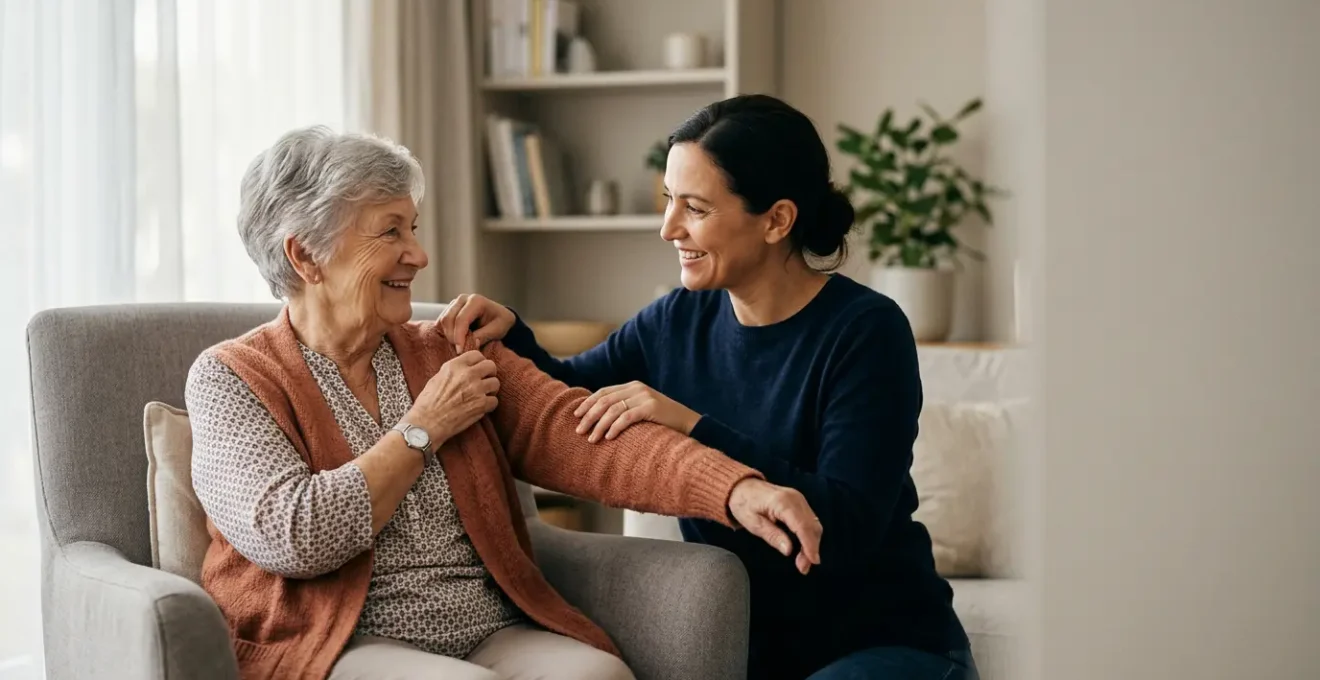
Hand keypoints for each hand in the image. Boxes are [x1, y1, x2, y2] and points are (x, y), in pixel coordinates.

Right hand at [405, 350, 498, 443]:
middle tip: (484, 381)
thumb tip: (465, 367)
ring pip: (496, 383)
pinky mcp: (481, 405)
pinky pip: (495, 401)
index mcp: (455, 366)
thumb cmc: (428, 403)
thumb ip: (453, 370)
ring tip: (483, 395)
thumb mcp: (437, 378)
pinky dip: (489, 405)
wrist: (426, 423)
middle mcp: (467, 375)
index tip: (478, 369)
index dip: (479, 362)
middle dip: (489, 373)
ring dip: (491, 390)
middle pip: (490, 366)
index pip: (477, 354)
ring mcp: (476, 389)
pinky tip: (481, 407)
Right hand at [438, 294, 515, 352]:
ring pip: (443, 320)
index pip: (461, 319)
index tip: (460, 351)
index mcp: (476, 301)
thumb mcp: (498, 329)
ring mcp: (455, 303)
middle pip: (448, 319)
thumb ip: (485, 335)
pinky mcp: (450, 310)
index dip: (458, 336)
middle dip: (452, 337)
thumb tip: (471, 342)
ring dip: (448, 335)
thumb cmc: (501, 322)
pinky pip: (441, 322)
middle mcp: (463, 299)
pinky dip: (445, 332)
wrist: (499, 316)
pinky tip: (455, 340)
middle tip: (460, 351)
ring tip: (460, 346)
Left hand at [573, 381, 700, 442]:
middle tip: (579, 430)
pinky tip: (608, 437)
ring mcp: (644, 396)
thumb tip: (599, 418)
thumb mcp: (642, 409)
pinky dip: (615, 427)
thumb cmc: (662, 421)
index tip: (576, 415)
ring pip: (613, 409)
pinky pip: (627, 417)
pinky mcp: (651, 408)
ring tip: (591, 438)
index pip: (604, 392)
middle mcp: (637, 388)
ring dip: (599, 425)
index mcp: (632, 386)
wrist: (688, 422)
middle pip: (605, 400)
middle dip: (589, 415)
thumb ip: (625, 408)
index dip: (588, 403)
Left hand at [728, 478, 822, 574]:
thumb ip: (772, 536)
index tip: (812, 561)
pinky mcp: (799, 502)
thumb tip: (789, 550)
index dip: (809, 545)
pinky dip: (810, 535)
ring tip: (803, 562)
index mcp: (782, 502)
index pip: (802, 526)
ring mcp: (799, 499)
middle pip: (811, 526)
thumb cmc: (744, 504)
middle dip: (811, 548)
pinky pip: (810, 520)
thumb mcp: (753, 523)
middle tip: (803, 568)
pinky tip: (804, 548)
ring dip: (812, 544)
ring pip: (814, 524)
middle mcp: (795, 498)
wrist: (741, 486)